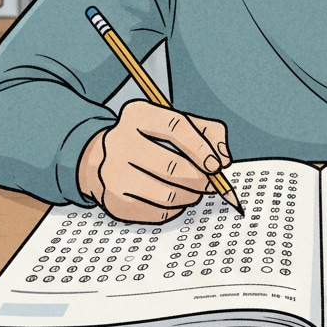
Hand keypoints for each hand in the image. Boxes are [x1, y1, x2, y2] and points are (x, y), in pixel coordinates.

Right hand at [77, 100, 230, 222]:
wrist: (103, 159)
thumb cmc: (150, 139)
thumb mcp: (176, 123)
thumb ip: (208, 132)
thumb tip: (223, 158)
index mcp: (138, 114)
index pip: (176, 127)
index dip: (201, 147)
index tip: (216, 165)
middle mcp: (120, 141)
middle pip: (172, 166)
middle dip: (200, 179)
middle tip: (211, 183)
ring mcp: (113, 173)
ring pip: (167, 194)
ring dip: (191, 196)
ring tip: (194, 190)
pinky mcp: (114, 201)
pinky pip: (157, 212)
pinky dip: (175, 209)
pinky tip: (175, 198)